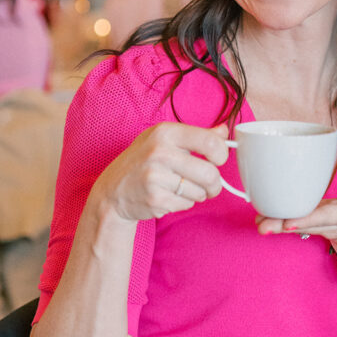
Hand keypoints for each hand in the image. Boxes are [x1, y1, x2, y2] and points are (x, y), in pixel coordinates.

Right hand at [90, 122, 228, 222]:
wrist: (113, 190)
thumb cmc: (143, 161)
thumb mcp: (165, 139)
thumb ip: (196, 135)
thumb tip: (224, 131)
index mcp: (165, 132)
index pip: (210, 141)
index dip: (222, 154)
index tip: (218, 160)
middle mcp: (160, 153)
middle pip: (209, 173)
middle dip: (215, 184)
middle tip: (211, 185)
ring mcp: (156, 177)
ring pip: (200, 191)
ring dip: (198, 194)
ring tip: (181, 188)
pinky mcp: (156, 200)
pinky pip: (187, 204)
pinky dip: (184, 203)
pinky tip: (169, 196)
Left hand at [256, 176, 336, 256]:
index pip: (325, 216)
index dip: (308, 219)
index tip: (290, 223)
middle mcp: (327, 222)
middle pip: (303, 223)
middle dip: (283, 225)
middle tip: (263, 226)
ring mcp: (315, 223)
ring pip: (294, 224)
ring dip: (275, 225)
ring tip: (258, 225)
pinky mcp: (306, 220)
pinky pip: (290, 220)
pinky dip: (275, 219)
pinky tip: (258, 217)